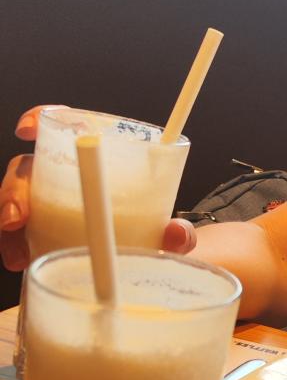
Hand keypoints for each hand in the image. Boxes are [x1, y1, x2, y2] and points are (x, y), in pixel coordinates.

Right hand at [1, 106, 197, 268]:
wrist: (151, 260)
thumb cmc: (156, 232)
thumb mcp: (168, 230)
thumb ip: (177, 233)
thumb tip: (177, 234)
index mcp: (101, 157)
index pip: (65, 124)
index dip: (41, 118)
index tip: (29, 128)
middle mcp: (68, 175)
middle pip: (29, 166)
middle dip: (14, 189)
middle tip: (19, 218)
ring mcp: (49, 201)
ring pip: (16, 198)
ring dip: (8, 220)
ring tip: (19, 252)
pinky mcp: (39, 228)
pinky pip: (16, 231)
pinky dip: (13, 245)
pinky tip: (20, 261)